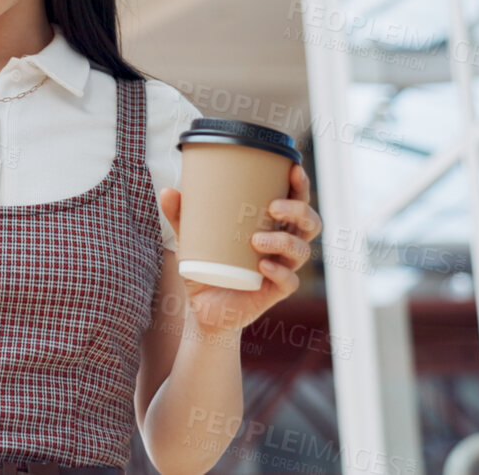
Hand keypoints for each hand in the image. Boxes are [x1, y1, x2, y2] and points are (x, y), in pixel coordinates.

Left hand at [158, 163, 321, 336]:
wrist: (203, 309)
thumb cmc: (207, 266)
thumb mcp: (191, 238)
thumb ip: (181, 215)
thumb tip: (168, 191)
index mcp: (272, 225)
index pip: (297, 201)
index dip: (301, 185)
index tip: (293, 169)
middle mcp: (283, 245)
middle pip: (310, 223)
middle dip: (299, 210)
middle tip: (273, 207)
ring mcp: (281, 269)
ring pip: (302, 251)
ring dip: (284, 241)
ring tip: (257, 240)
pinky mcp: (275, 293)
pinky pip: (289, 281)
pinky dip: (279, 272)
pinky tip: (263, 267)